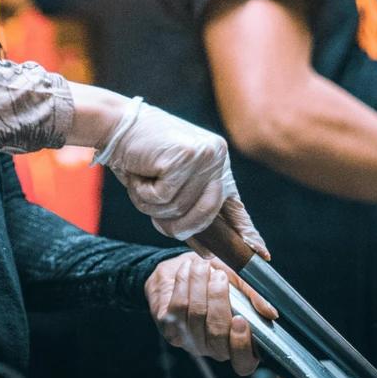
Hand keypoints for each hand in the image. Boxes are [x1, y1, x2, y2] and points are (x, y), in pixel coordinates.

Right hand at [94, 98, 267, 254]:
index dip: (245, 231)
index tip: (261, 253)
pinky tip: (141, 173)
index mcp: (217, 163)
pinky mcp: (184, 157)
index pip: (234, 204)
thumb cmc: (139, 157)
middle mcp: (217, 157)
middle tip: (152, 202)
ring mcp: (203, 156)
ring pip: (181, 210)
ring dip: (153, 205)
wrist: (115, 124)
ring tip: (143, 180)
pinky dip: (144, 193)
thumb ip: (189, 212)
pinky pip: (164, 198)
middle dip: (175, 222)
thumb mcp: (170, 185)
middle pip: (205, 216)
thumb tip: (209, 253)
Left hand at [144, 254, 276, 376]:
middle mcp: (214, 348)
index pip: (243, 363)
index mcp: (237, 343)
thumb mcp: (240, 282)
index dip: (242, 346)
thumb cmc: (217, 277)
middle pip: (217, 336)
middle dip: (218, 300)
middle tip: (220, 276)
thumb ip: (254, 297)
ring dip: (199, 286)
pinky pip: (178, 309)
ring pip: (197, 318)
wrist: (184, 267)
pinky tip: (187, 271)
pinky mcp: (171, 330)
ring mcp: (191, 342)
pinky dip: (183, 284)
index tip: (240, 319)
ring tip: (202, 266)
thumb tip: (271, 313)